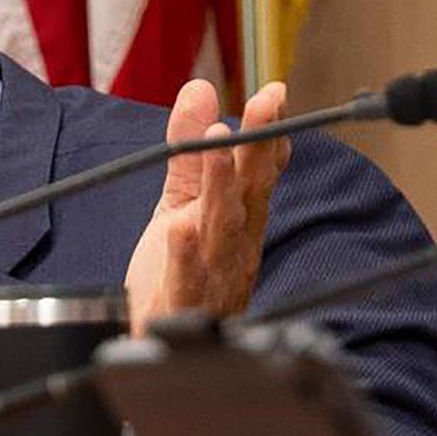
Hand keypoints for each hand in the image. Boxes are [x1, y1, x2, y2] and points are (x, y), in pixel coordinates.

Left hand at [124, 79, 290, 335]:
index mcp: (239, 217)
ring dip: (220, 184)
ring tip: (215, 144)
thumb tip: (199, 88)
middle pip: (250, 189)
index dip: (269, 131)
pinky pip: (188, 276)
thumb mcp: (180, 200)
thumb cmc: (179, 275)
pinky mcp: (185, 302)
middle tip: (264, 104)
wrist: (160, 347)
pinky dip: (186, 253)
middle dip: (258, 145)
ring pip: (222, 224)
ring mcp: (215, 273)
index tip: (276, 93)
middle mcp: (235, 242)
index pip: (260, 169)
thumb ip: (187, 149)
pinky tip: (179, 228)